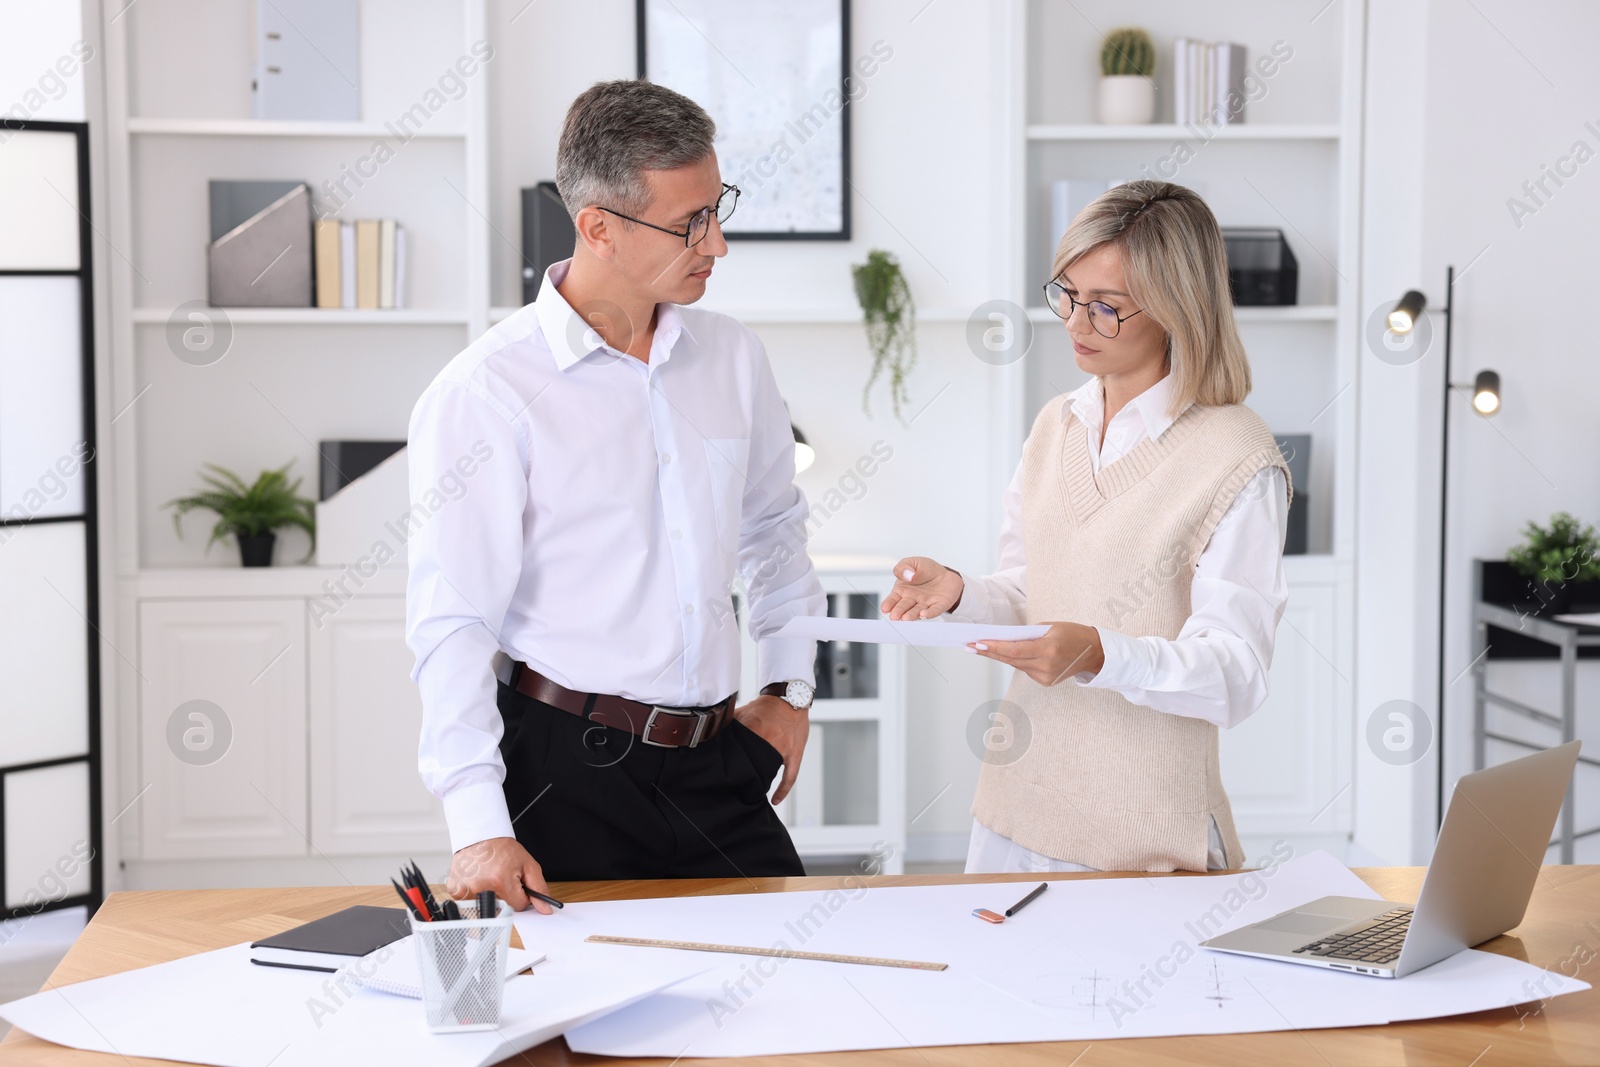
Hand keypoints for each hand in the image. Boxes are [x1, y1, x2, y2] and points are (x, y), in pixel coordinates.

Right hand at [447, 836, 552, 914]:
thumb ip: (538, 888)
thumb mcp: (528, 864)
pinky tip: (478, 879)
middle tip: (501, 878)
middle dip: (506, 896)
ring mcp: (465, 891)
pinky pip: (472, 903)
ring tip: (489, 877)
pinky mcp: (455, 891)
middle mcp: (480, 888)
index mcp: (500, 881)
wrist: (479, 835)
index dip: (521, 895)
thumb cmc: (502, 848)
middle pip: (503, 908)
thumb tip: (545, 910)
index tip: (516, 883)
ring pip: (488, 907)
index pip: (518, 906)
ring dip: (491, 896)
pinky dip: (477, 894)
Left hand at [733, 694, 808, 803]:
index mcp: (756, 731)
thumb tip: (713, 728)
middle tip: (735, 787)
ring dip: (761, 783)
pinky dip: (783, 789)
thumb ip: (733, 722)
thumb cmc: (768, 706)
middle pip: (754, 766)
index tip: (724, 776)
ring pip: (770, 773)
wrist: (791, 698)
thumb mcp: (746, 711)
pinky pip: (790, 776)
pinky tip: (776, 800)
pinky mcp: (795, 754)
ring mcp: (784, 750)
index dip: (732, 766)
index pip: (740, 753)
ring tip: (751, 793)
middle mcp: (770, 742)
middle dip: (744, 776)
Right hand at [879, 557, 963, 619]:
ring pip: (917, 611)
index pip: (893, 598)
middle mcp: (912, 599)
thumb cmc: (925, 570)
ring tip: (906, 618)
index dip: (889, 604)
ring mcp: (925, 604)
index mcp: (903, 590)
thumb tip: (908, 575)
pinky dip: (929, 613)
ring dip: (911, 615)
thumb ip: (903, 567)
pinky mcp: (939, 605)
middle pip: (904, 607)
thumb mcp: (912, 562)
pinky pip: (934, 610)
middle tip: (894, 617)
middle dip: (899, 611)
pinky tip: (923, 615)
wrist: (944, 573)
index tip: (885, 608)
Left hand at [969, 622, 1104, 686]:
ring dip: (1000, 656)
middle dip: (989, 652)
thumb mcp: (1050, 627)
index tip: (978, 643)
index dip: (995, 648)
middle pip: (1011, 659)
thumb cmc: (1072, 634)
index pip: (1015, 650)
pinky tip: (1008, 654)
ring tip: (981, 647)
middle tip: (969, 646)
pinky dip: (1017, 661)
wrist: (1093, 652)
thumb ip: (1028, 634)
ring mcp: (1046, 676)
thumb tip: (1005, 639)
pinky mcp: (1046, 682)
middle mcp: (1046, 665)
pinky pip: (1025, 669)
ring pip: (1016, 665)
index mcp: (1048, 649)